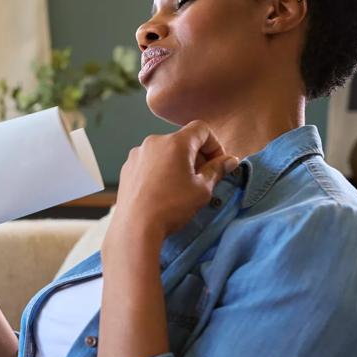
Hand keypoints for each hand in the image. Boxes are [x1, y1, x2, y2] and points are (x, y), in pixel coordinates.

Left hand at [107, 120, 239, 245]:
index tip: (217, 164)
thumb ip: (217, 170)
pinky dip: (160, 170)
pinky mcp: (126, 168)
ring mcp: (137, 155)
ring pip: (164, 152)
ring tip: (180, 187)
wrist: (135, 227)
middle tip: (202, 179)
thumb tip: (230, 160)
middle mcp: (153, 142)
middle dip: (196, 156)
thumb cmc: (172, 207)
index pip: (201, 129)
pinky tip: (161, 191)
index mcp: (175, 142)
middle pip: (182, 140)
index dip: (214, 144)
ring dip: (177, 163)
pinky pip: (149, 162)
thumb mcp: (202, 189)